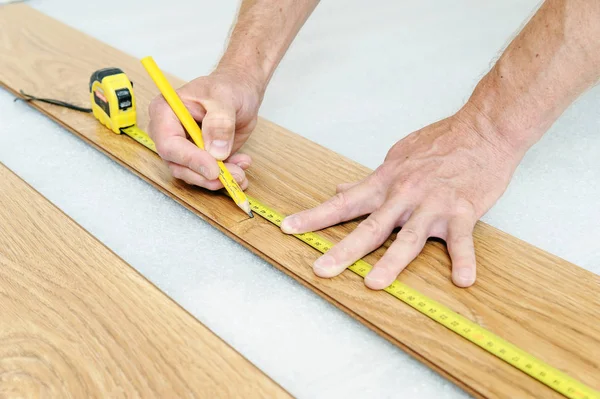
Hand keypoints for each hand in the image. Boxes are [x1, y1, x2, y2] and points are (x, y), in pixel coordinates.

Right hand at [147, 67, 263, 189]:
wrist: (240, 91)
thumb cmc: (227, 87)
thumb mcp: (225, 98)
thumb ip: (220, 121)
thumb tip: (216, 150)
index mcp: (165, 112)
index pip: (169, 144)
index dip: (191, 160)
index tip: (214, 169)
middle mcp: (170, 133)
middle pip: (178, 165)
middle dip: (206, 175)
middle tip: (233, 175)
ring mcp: (184, 148)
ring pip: (193, 175)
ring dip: (218, 179)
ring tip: (241, 171)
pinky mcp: (200, 158)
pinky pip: (208, 175)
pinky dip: (226, 176)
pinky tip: (241, 166)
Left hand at [281, 110, 522, 288]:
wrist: (482, 129)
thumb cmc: (440, 142)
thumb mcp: (397, 156)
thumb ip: (369, 179)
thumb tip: (342, 188)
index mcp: (386, 182)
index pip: (343, 203)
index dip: (314, 216)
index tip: (288, 227)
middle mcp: (404, 195)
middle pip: (371, 226)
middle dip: (344, 249)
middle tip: (322, 269)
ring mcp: (433, 204)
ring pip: (409, 237)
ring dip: (391, 261)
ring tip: (373, 283)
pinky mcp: (464, 210)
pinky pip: (463, 240)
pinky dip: (463, 260)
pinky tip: (462, 280)